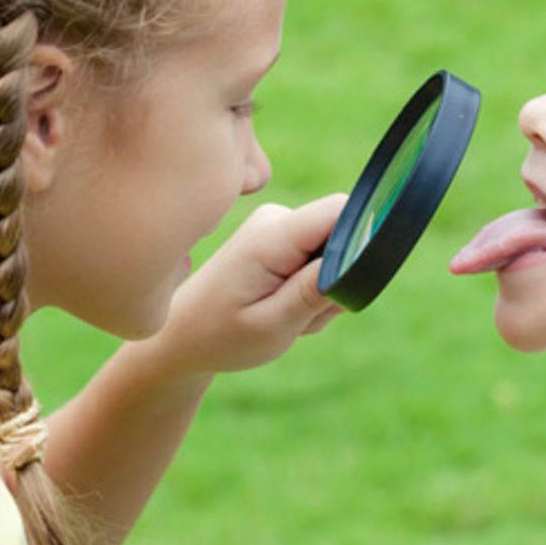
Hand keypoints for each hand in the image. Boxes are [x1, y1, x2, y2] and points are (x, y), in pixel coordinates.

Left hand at [154, 194, 347, 375]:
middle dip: (336, 282)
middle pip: (343, 237)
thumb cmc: (222, 335)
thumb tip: (362, 253)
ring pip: (334, 254)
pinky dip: (311, 290)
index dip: (361, 241)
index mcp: (271, 236)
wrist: (183, 335)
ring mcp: (278, 226)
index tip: (342, 286)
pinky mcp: (281, 237)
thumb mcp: (274, 324)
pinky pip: (320, 259)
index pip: (341, 209)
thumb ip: (318, 289)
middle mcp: (276, 219)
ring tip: (284, 316)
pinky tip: (281, 307)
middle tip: (299, 318)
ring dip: (322, 292)